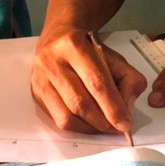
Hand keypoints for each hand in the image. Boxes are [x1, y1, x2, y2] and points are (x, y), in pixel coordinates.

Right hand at [31, 27, 146, 134]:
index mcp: (74, 46)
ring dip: (89, 128)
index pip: (96, 82)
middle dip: (102, 121)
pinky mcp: (36, 94)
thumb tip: (126, 111)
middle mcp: (52, 61)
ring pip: (66, 116)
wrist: (57, 38)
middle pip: (79, 102)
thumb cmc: (88, 50)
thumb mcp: (115, 57)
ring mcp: (40, 79)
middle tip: (117, 128)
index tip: (126, 124)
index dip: (113, 107)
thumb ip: (129, 80)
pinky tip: (89, 124)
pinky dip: (77, 127)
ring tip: (104, 127)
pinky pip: (57, 120)